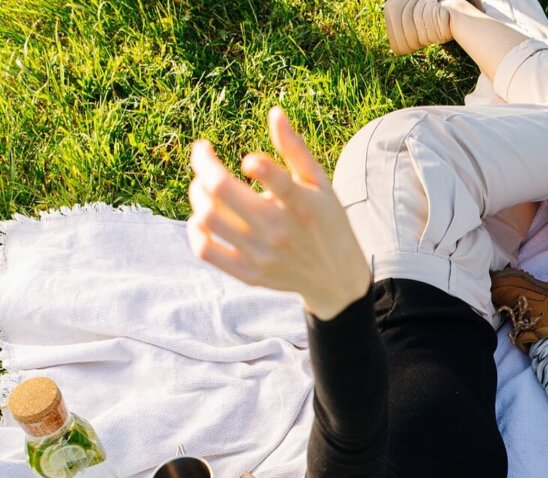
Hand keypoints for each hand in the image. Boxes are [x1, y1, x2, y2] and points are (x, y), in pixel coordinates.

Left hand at [187, 106, 370, 319]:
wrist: (336, 279)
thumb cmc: (327, 222)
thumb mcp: (321, 184)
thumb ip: (295, 149)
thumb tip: (274, 112)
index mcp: (302, 205)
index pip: (272, 178)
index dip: (252, 163)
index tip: (246, 160)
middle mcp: (280, 231)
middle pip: (220, 190)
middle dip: (203, 163)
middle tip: (204, 154)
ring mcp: (262, 255)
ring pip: (207, 216)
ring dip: (197, 193)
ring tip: (204, 185)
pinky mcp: (249, 274)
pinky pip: (205, 250)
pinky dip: (195, 229)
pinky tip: (201, 218)